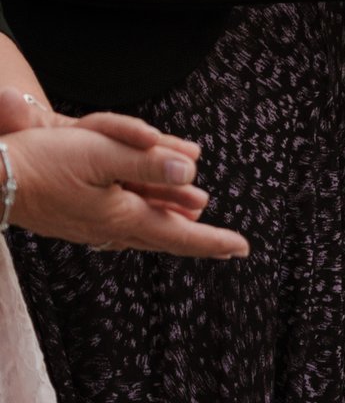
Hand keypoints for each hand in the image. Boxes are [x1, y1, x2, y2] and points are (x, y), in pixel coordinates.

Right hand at [4, 112, 246, 257]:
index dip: (214, 241)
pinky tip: (142, 213)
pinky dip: (141, 216)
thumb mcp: (103, 154)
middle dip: (195, 232)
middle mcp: (110, 229)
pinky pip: (119, 223)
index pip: (180, 235)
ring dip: (170, 221)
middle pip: (164, 234)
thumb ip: (150, 163)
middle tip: (225, 240)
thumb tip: (192, 173)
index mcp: (123, 217)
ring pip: (142, 227)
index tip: (243, 248)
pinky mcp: (74, 220)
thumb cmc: (44, 163)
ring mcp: (90, 228)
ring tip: (193, 217)